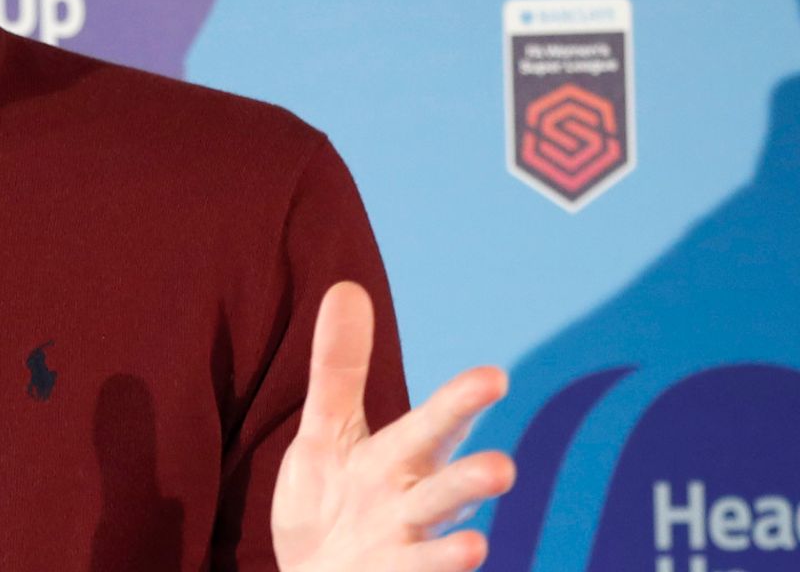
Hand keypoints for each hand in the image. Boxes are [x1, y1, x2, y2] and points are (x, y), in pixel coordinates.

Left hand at [272, 282, 516, 571]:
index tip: (493, 376)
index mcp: (400, 459)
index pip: (434, 425)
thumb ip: (339, 367)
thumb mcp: (327, 428)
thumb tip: (347, 286)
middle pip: (446, 488)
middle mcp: (412, 502)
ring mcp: (403, 548)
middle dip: (473, 479)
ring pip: (433, 545)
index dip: (459, 402)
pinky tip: (458, 566)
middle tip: (503, 468)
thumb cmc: (332, 498)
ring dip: (457, 549)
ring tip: (476, 547)